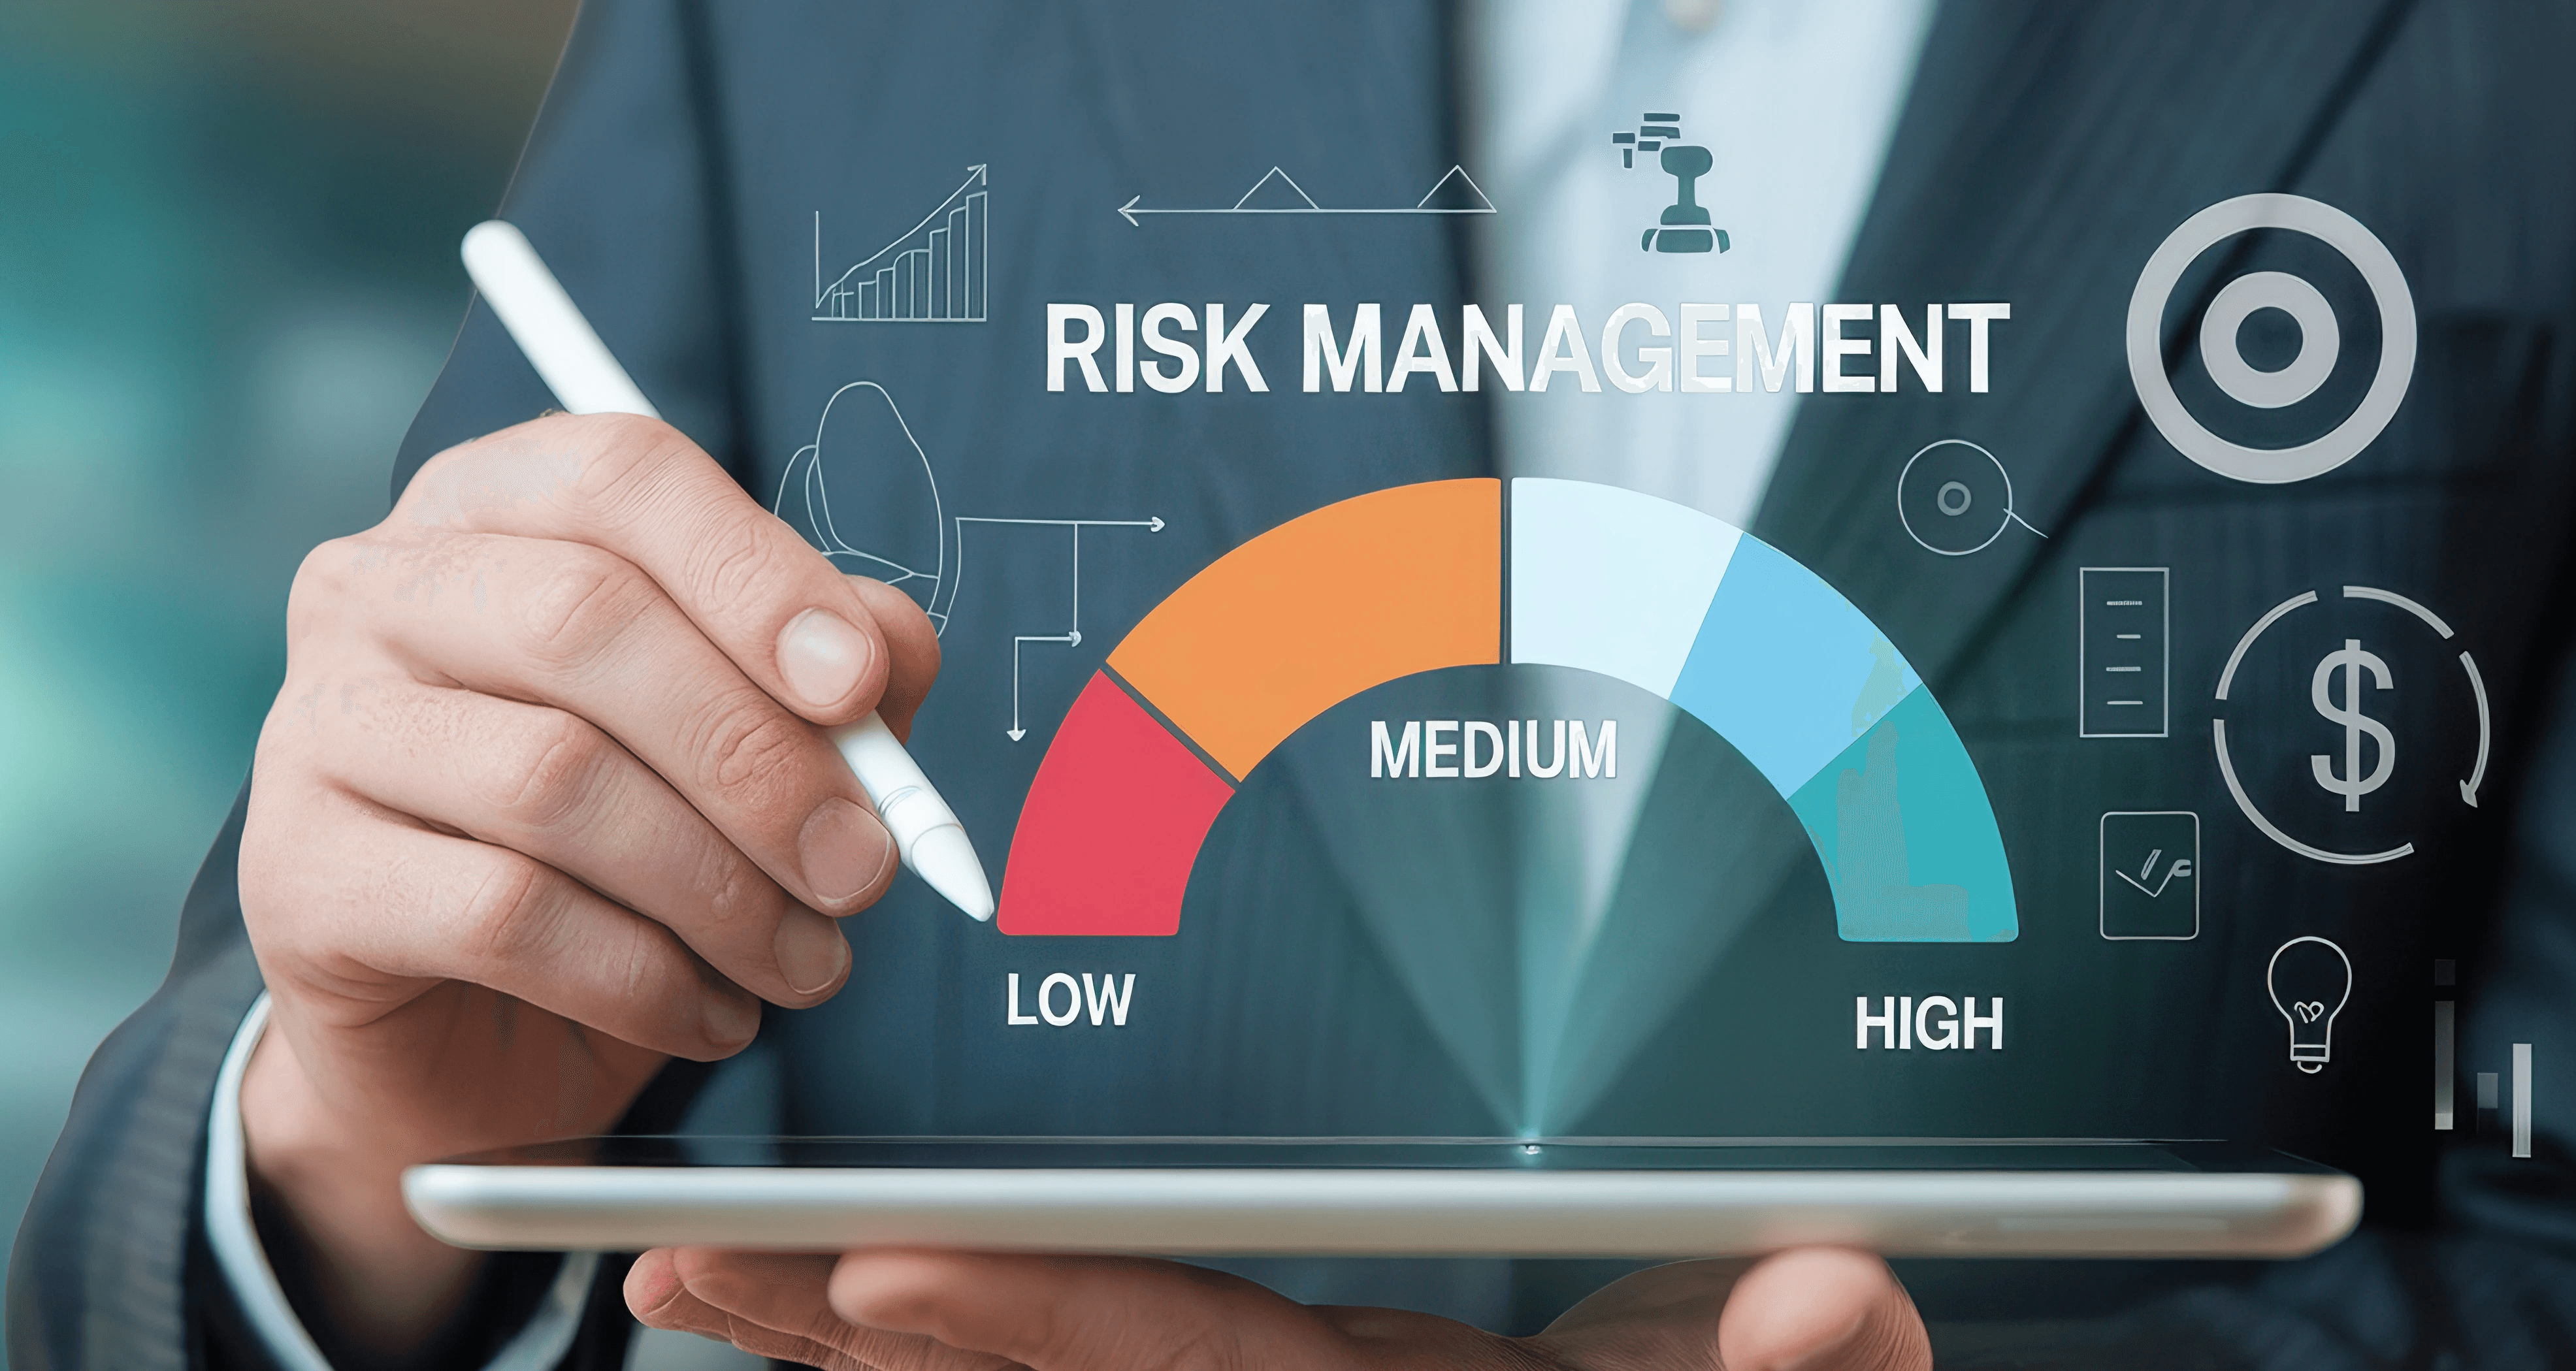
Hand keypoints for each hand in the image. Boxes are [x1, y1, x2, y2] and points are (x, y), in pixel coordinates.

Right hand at [236, 414, 938, 1355]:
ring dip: (722, 889)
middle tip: (864, 868)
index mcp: (494, 508)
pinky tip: (710, 1013)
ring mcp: (317, 728)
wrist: (472, 1033)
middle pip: (586, 621)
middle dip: (760, 758)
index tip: (860, 688)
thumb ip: (834, 675)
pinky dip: (645, 977)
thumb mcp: (751, 736)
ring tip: (805, 961)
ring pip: (554, 778)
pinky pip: (505, 914)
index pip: (621, 475)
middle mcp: (379, 589)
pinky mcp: (301, 879)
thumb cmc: (626, 847)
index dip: (755, 575)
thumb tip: (891, 656)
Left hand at [625, 1246, 1930, 1370]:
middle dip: (851, 1329)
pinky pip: (1105, 1364)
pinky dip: (955, 1337)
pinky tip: (843, 1296)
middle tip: (670, 1264)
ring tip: (684, 1272)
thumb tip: (1825, 1305)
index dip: (1034, 1319)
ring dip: (852, 1331)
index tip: (870, 1265)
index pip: (1196, 1364)